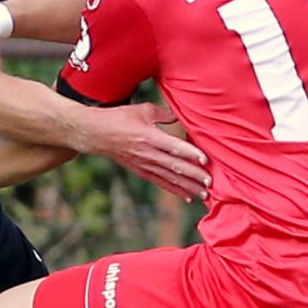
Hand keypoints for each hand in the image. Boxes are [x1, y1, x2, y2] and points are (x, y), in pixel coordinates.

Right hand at [79, 105, 208, 202]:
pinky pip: (160, 182)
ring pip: (170, 178)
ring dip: (188, 187)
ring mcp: (144, 164)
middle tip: (211, 182)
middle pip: (175, 166)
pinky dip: (174, 190)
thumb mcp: (142, 110)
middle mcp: (147, 153)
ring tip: (204, 194)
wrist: (97, 134)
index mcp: (149, 136)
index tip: (205, 160)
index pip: (173, 146)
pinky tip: (187, 197)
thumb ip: (163, 114)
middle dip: (194, 175)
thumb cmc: (120, 118)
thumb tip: (179, 117)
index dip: (190, 153)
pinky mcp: (141, 171)